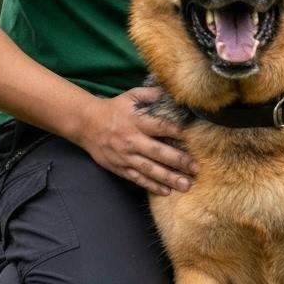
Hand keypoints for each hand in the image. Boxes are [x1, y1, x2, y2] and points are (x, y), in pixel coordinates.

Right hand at [76, 86, 197, 195]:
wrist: (87, 124)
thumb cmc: (114, 108)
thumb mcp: (131, 96)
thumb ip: (151, 95)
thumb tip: (170, 92)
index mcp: (137, 121)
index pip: (160, 127)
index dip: (176, 132)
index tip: (192, 139)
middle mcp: (132, 140)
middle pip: (158, 152)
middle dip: (178, 161)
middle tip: (196, 169)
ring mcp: (126, 156)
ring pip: (150, 170)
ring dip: (169, 178)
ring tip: (186, 185)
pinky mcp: (120, 168)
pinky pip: (138, 179)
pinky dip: (152, 186)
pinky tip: (166, 191)